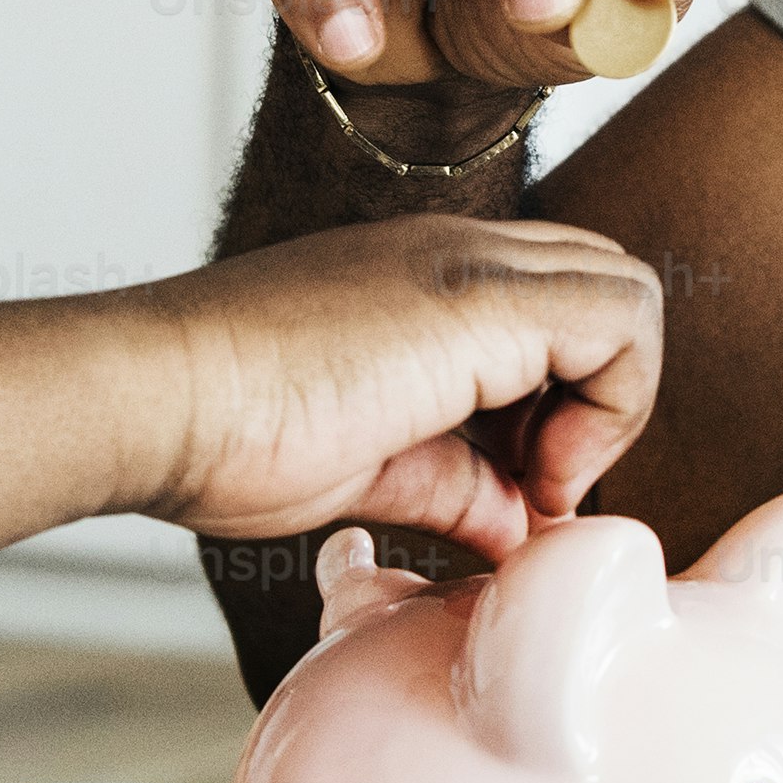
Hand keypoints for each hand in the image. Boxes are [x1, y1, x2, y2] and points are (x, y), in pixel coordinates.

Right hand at [124, 214, 664, 554]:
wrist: (153, 399)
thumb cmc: (227, 435)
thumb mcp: (373, 468)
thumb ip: (459, 486)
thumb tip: (520, 531)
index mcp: (429, 278)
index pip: (563, 302)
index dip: (572, 398)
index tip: (521, 485)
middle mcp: (461, 251)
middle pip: (608, 285)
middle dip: (606, 393)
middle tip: (538, 482)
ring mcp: (471, 263)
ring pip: (630, 292)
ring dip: (614, 401)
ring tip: (534, 483)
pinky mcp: (479, 298)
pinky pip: (622, 319)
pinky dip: (612, 407)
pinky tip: (533, 480)